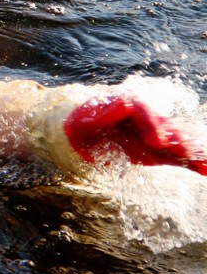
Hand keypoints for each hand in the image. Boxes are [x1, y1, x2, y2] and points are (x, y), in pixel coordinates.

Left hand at [65, 96, 206, 174]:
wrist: (81, 134)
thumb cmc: (80, 126)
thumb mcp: (82, 121)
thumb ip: (103, 115)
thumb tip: (124, 103)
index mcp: (126, 106)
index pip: (141, 112)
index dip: (151, 126)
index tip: (157, 141)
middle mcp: (145, 118)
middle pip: (164, 126)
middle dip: (176, 140)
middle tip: (185, 152)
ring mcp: (154, 134)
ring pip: (176, 141)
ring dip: (191, 151)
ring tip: (205, 163)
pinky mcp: (158, 150)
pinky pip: (176, 155)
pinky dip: (192, 162)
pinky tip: (206, 169)